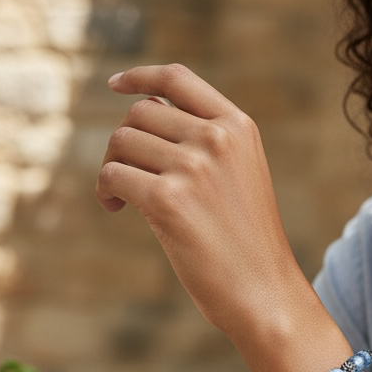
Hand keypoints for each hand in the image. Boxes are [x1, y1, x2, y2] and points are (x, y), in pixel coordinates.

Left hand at [96, 64, 310, 342]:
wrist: (265, 293)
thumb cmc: (247, 244)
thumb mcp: (239, 177)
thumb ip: (204, 144)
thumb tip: (143, 117)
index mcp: (238, 127)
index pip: (178, 79)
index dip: (140, 77)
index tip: (116, 85)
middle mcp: (217, 138)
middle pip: (141, 114)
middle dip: (124, 143)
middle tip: (125, 178)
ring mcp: (194, 166)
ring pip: (122, 142)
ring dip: (111, 168)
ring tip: (121, 198)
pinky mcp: (169, 200)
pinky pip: (113, 175)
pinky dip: (106, 191)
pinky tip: (116, 208)